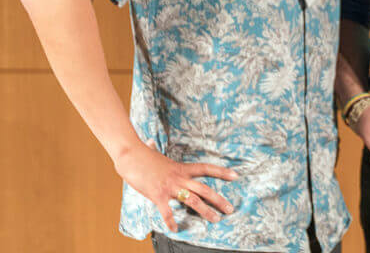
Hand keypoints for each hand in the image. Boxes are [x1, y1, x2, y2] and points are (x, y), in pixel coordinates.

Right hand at [112, 141, 237, 231]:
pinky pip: (167, 211)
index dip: (222, 172)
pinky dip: (171, 221)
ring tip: (215, 219)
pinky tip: (175, 229)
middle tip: (230, 209)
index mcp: (182, 168)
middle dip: (219, 200)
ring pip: (193, 200)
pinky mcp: (158, 195)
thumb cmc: (141, 155)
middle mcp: (180, 178)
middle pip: (205, 189)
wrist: (131, 156)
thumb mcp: (153, 153)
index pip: (206, 168)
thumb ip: (154, 150)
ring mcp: (170, 187)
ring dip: (205, 211)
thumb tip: (148, 142)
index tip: (235, 176)